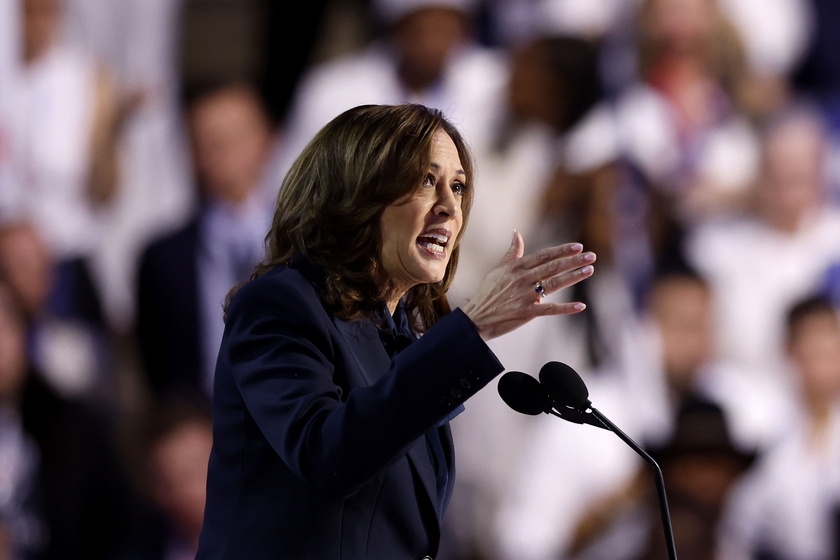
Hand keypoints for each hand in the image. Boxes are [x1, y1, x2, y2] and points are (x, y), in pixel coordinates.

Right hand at [459, 230, 594, 340]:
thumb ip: (511, 253)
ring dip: (573, 276)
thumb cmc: (487, 293)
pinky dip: (566, 308)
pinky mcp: (527, 313)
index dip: (561, 251)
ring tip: (589, 270)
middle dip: (573, 261)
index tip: (577, 246)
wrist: (477, 317)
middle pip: (552, 267)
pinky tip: (581, 306)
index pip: (543, 256)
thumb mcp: (498, 270)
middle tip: (591, 256)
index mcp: (516, 268)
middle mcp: (522, 280)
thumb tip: (516, 233)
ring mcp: (525, 296)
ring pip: (554, 284)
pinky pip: (550, 309)